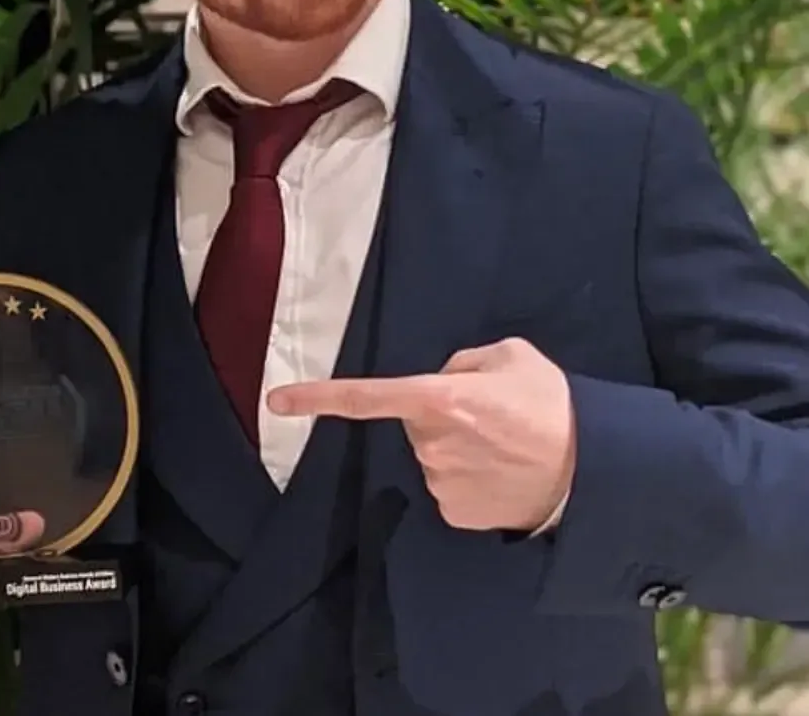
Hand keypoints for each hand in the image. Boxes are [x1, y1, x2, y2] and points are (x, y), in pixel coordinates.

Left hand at [267, 337, 575, 532]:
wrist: (593, 473)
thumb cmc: (552, 405)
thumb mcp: (510, 357)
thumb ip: (463, 361)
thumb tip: (443, 379)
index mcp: (438, 399)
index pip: (366, 396)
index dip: (318, 398)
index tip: (277, 401)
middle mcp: (431, 444)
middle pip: (415, 422)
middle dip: (439, 414)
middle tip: (489, 416)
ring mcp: (441, 482)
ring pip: (432, 454)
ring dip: (456, 446)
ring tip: (503, 445)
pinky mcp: (455, 512)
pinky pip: (448, 484)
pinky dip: (468, 478)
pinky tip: (501, 473)